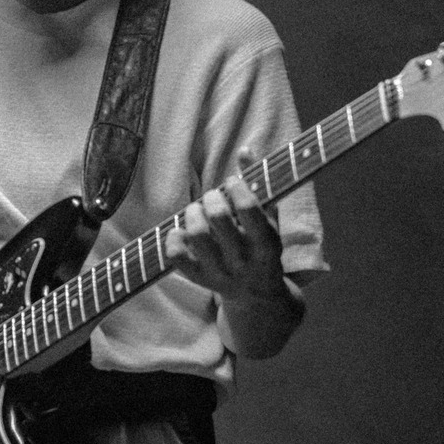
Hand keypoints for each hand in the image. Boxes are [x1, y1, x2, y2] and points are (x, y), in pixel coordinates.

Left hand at [165, 145, 289, 306]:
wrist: (257, 295)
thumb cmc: (263, 245)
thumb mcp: (270, 219)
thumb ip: (258, 183)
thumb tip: (244, 149)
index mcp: (267, 244)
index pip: (249, 209)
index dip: (237, 187)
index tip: (233, 182)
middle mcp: (243, 260)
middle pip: (219, 218)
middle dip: (212, 197)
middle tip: (213, 196)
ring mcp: (220, 272)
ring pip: (197, 235)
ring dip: (193, 213)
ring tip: (197, 210)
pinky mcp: (199, 279)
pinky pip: (176, 257)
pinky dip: (173, 238)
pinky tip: (181, 230)